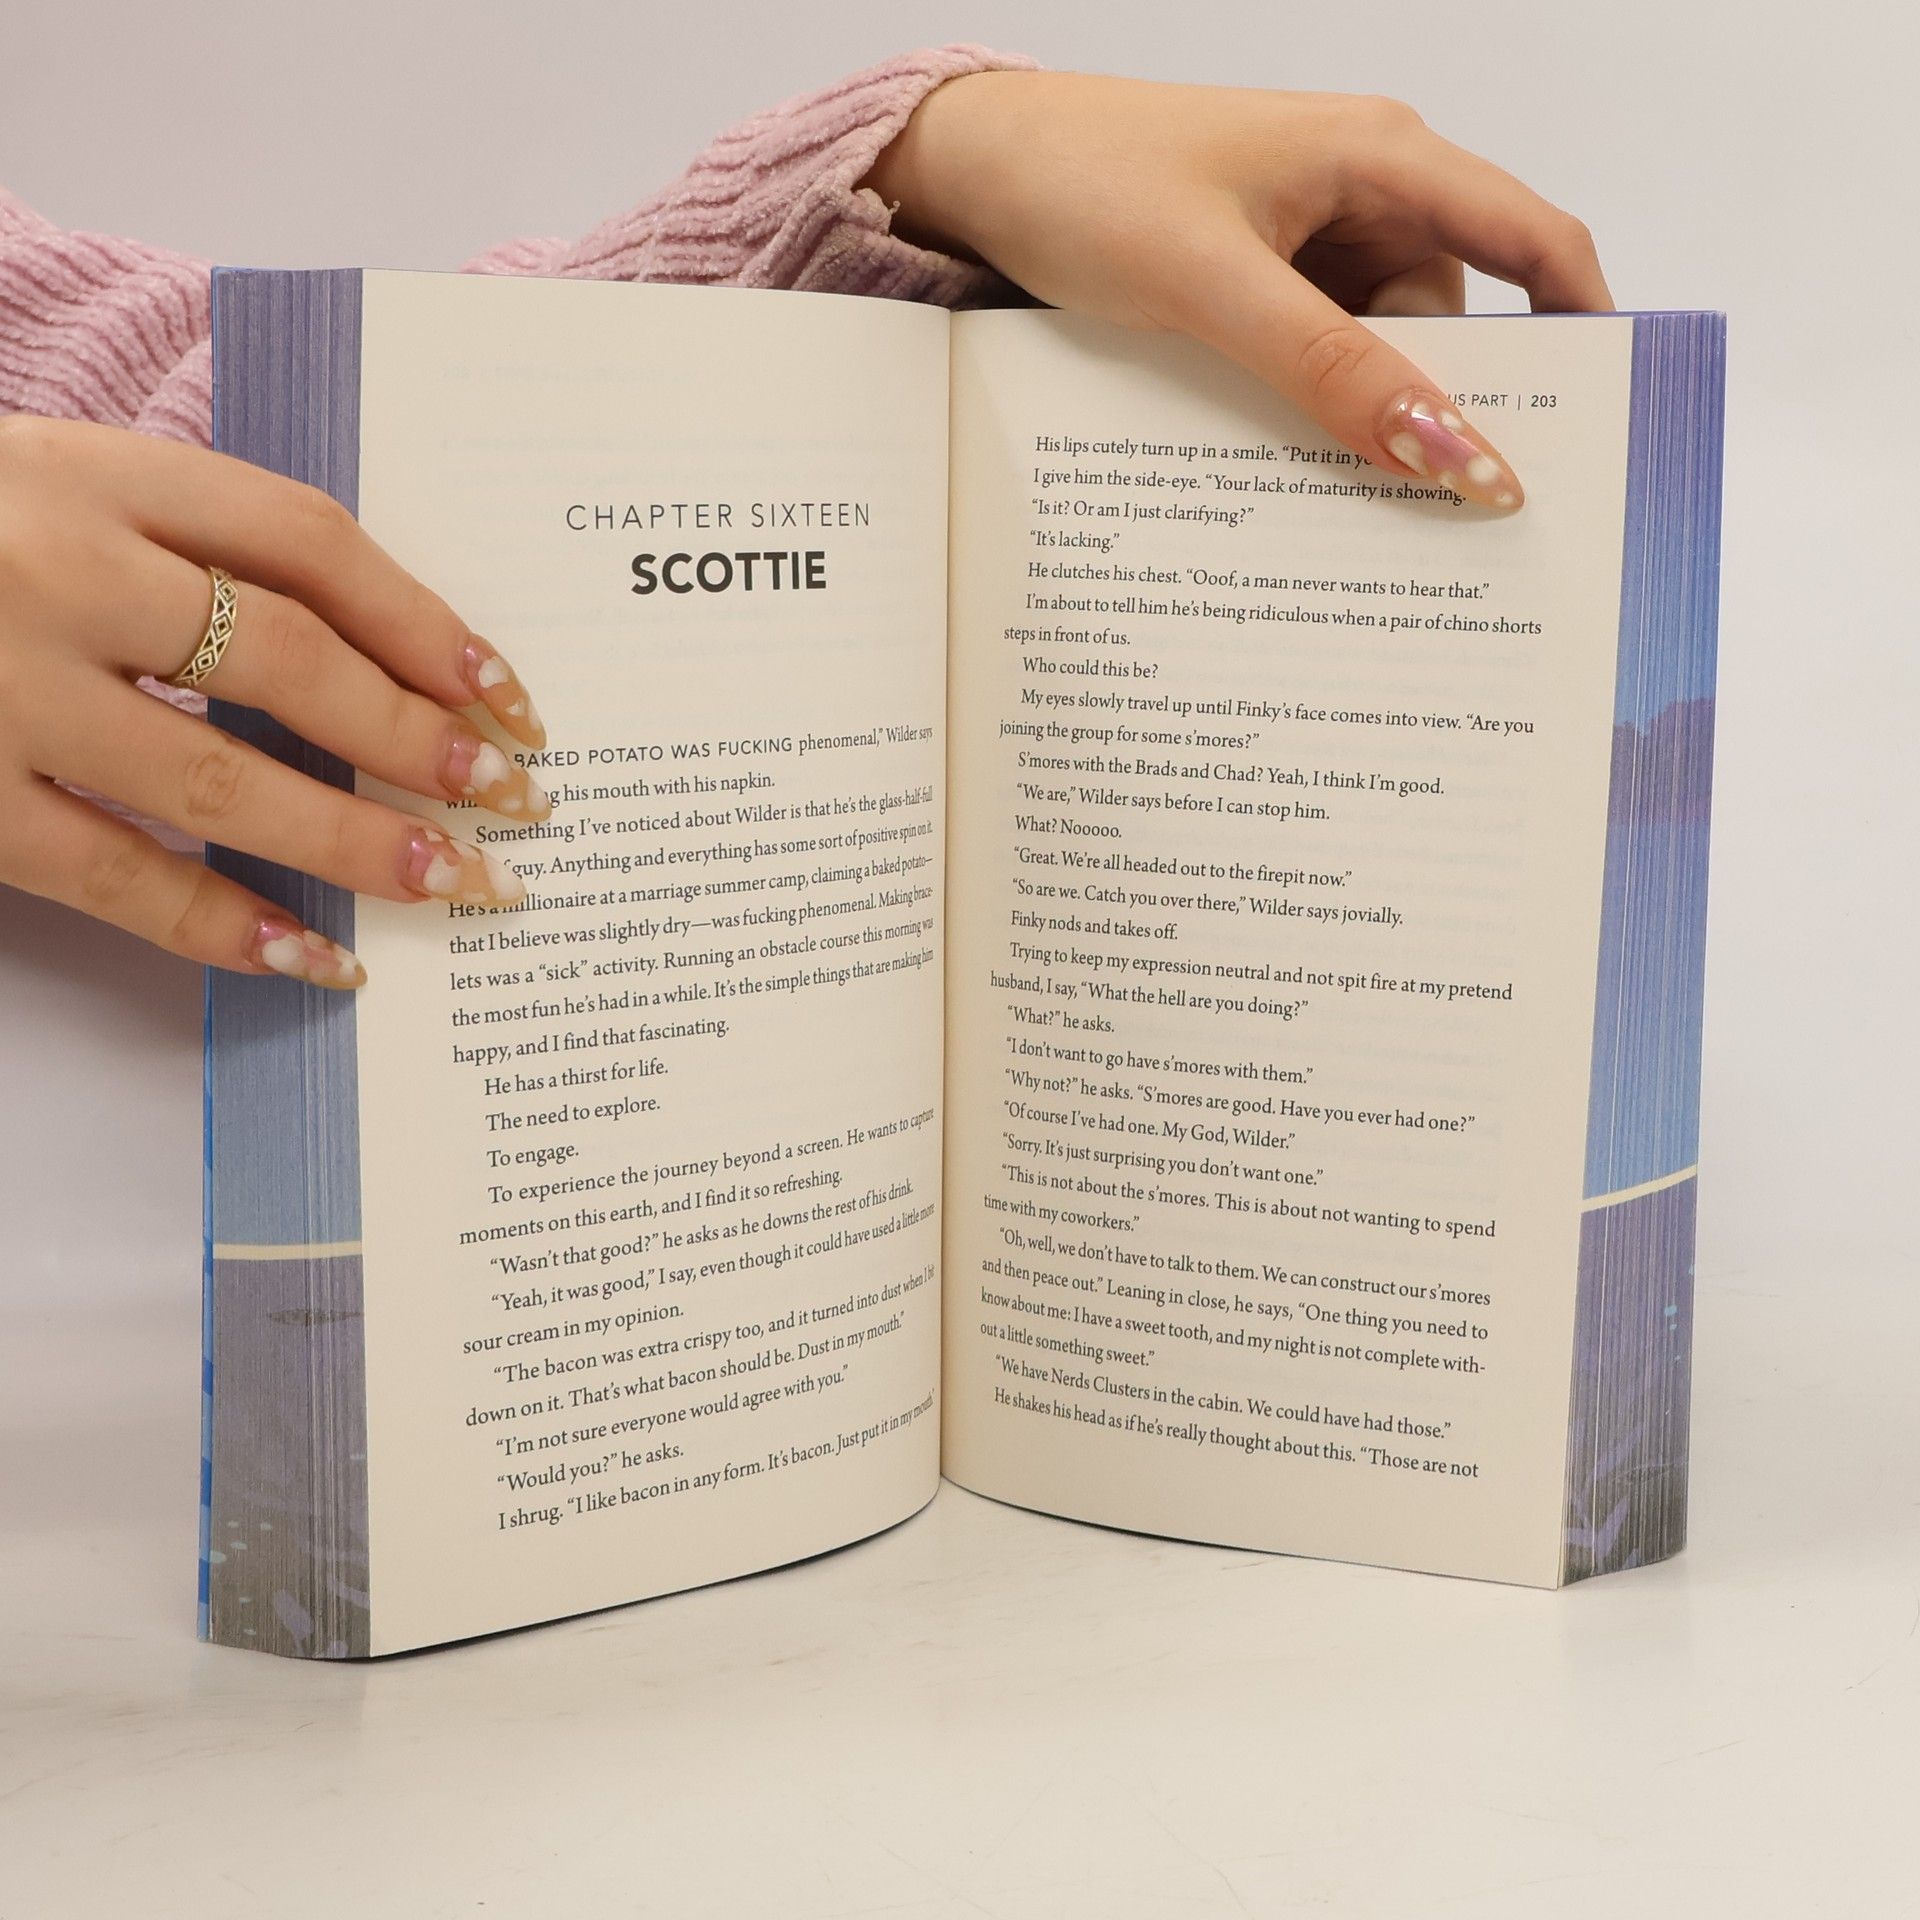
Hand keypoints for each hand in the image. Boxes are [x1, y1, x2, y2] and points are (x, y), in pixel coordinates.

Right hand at [0, 417, 547, 985]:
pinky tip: (314, 958)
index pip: (308, 539)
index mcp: (93, 470)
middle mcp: (54, 567)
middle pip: (288, 659)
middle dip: (420, 739)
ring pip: (219, 778)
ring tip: (456, 885)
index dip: (427, 623)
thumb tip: (379, 652)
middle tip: (516, 801)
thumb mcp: (55, 480)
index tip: (509, 696)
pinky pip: (117, 875)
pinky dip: (224, 924)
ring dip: (354, 842)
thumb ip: (186, 539)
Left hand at [867, 72, 1612, 508]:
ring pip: (1377, 346)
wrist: (977, 169)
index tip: (1607, 424)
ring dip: (1357, 411)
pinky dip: (1306, 400)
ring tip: (1317, 479)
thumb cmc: (1088, 185)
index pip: (1530, 238)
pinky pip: (1316, 351)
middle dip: (1443, 399)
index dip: (1585, 325)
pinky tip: (1275, 448)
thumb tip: (1453, 452)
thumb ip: (1334, 373)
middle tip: (1436, 504)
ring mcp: (1305, 237)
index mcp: (1380, 156)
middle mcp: (1360, 189)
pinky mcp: (1258, 277)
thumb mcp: (1217, 289)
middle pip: (1448, 315)